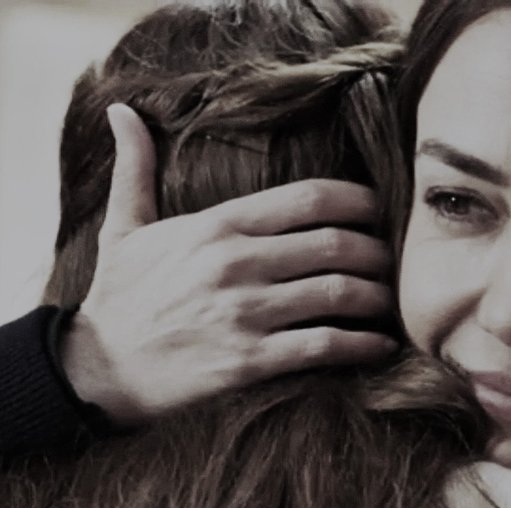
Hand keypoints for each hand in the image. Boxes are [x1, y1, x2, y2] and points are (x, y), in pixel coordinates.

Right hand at [62, 104, 398, 425]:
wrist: (95, 371)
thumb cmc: (119, 298)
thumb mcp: (123, 229)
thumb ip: (135, 170)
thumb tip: (122, 113)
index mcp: (217, 226)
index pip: (309, 198)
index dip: (359, 200)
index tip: (380, 209)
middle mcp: (235, 264)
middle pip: (337, 245)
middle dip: (379, 252)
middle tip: (395, 261)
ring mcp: (244, 313)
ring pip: (340, 292)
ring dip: (378, 296)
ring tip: (392, 301)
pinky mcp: (249, 361)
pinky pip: (325, 346)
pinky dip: (364, 344)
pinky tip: (383, 345)